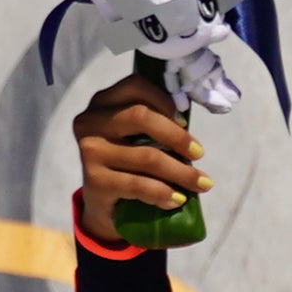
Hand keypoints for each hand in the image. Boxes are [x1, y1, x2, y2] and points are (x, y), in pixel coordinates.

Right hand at [70, 71, 203, 243]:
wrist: (104, 205)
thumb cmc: (129, 164)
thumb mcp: (137, 137)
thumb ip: (156, 122)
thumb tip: (189, 121)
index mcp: (103, 102)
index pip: (135, 86)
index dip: (165, 100)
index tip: (185, 121)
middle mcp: (90, 122)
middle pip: (140, 116)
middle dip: (177, 136)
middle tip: (199, 153)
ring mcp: (90, 151)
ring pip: (146, 156)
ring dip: (181, 172)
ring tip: (202, 183)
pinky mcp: (94, 180)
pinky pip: (137, 184)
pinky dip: (163, 193)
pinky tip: (177, 200)